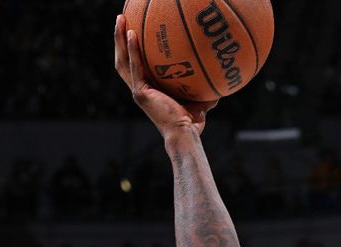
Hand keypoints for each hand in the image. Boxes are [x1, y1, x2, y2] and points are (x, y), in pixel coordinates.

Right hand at [114, 15, 216, 138]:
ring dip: (119, 39)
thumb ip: (206, 91)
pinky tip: (131, 34)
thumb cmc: (192, 124)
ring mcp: (138, 91)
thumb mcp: (200, 102)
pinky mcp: (140, 93)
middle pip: (124, 58)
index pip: (136, 65)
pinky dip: (132, 51)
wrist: (185, 135)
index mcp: (149, 90)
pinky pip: (134, 67)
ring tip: (120, 18)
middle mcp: (140, 89)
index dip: (132, 48)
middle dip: (120, 38)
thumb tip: (221, 83)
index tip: (133, 29)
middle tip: (121, 17)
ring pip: (122, 61)